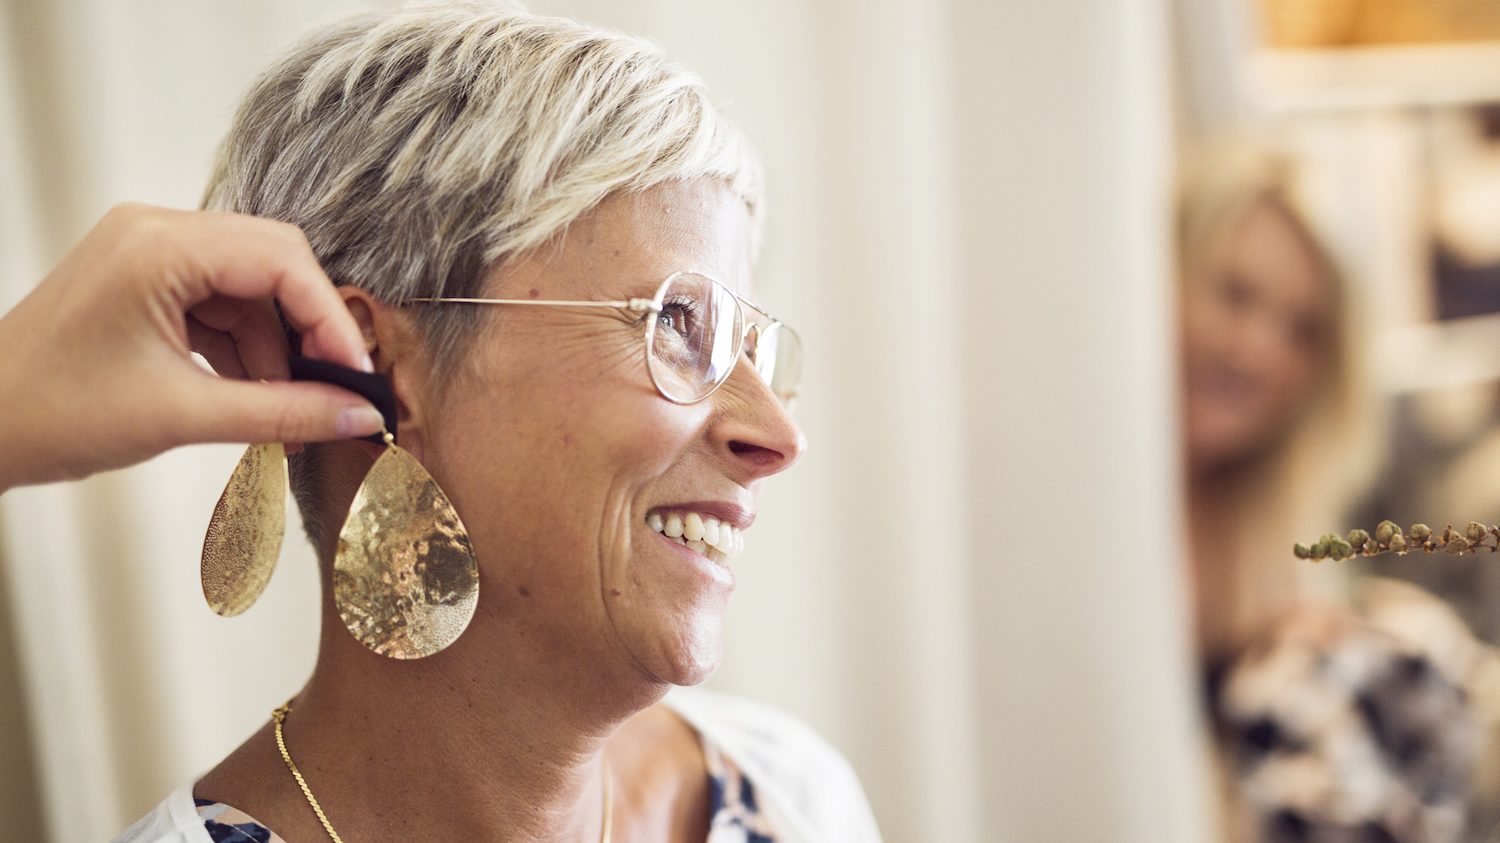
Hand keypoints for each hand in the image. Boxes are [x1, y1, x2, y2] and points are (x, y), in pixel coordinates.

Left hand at [0, 203, 384, 490]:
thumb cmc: (51, 413)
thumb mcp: (183, 417)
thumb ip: (284, 412)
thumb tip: (360, 414)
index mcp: (159, 246)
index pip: (281, 262)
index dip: (329, 320)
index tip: (358, 377)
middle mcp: (156, 232)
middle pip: (274, 262)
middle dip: (310, 327)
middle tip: (338, 387)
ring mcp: (149, 253)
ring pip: (251, 287)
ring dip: (277, 346)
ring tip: (290, 411)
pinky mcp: (145, 280)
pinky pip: (221, 303)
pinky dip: (245, 349)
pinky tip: (255, 398)